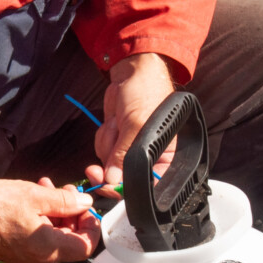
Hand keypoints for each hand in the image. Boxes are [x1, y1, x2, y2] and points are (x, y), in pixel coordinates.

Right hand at [0, 178, 99, 262]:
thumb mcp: (34, 196)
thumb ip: (65, 201)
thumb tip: (86, 203)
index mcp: (47, 249)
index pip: (86, 246)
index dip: (92, 225)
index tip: (87, 206)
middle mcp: (42, 261)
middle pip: (72, 241)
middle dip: (73, 213)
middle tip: (66, 190)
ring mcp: (30, 261)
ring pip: (57, 238)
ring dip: (58, 213)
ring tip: (47, 188)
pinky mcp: (21, 256)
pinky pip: (43, 240)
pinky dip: (45, 221)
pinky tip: (36, 199)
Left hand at [85, 53, 175, 192]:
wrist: (132, 72)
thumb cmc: (146, 93)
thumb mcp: (138, 125)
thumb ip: (125, 155)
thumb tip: (112, 180)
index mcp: (167, 158)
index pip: (150, 185)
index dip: (130, 190)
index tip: (111, 188)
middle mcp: (151, 158)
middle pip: (126, 181)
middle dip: (110, 171)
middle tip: (95, 172)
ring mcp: (131, 151)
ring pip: (111, 167)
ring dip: (108, 147)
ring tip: (118, 125)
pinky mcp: (117, 143)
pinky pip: (104, 153)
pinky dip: (104, 139)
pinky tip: (113, 123)